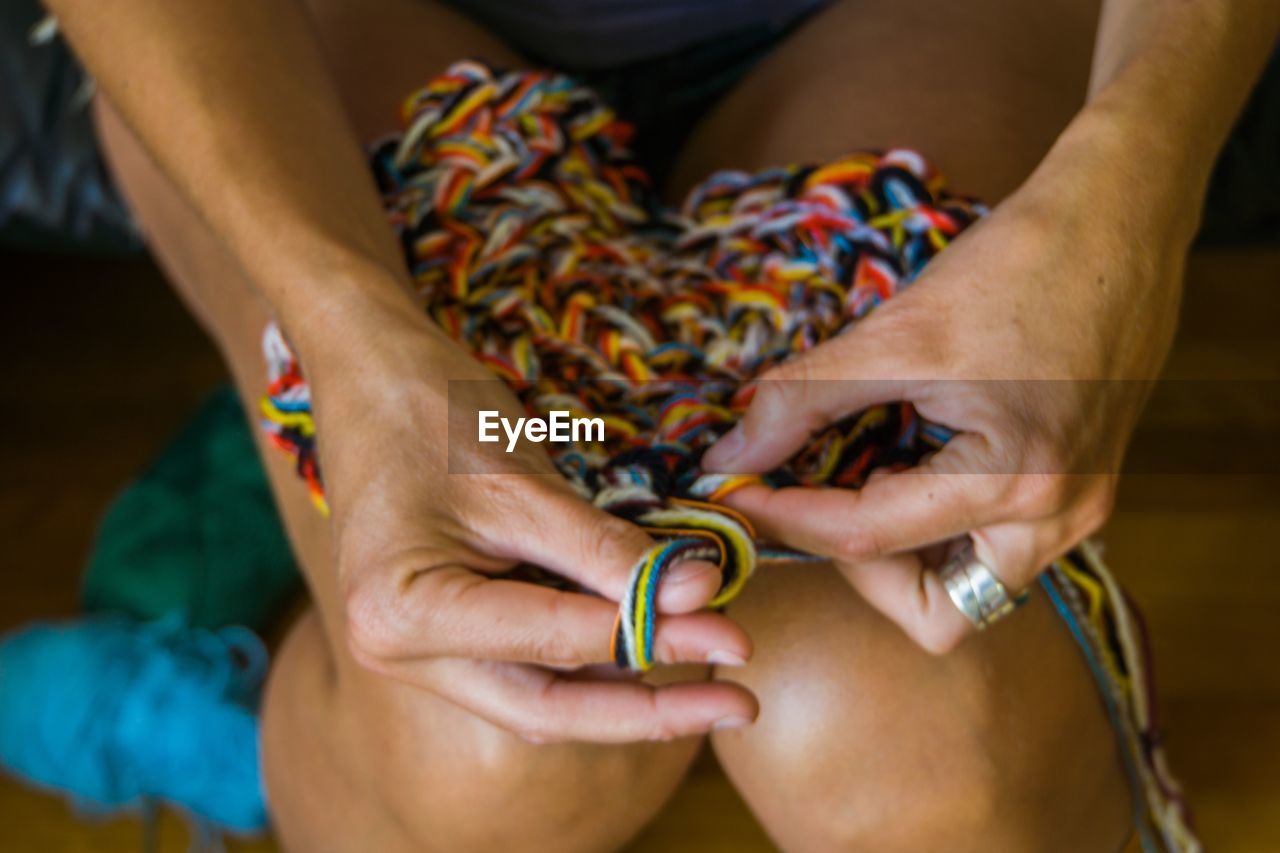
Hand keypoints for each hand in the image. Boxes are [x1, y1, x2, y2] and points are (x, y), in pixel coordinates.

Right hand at [291, 290, 756, 741]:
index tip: (733, 633)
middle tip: (739, 702)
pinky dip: (594, 657)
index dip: (652, 640)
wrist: (372, 375)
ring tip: (712, 677)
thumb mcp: (525, 484)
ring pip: (542, 696)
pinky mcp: (445, 635)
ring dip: (626, 687)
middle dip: (648, 710)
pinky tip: (655, 644)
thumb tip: (702, 595)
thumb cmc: (433, 414)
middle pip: (546, 709)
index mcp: (402, 614)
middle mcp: (400, 652)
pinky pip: (529, 663)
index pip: (553, 644)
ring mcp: (419, 651)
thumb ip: (607, 551)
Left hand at [702, 125, 1190, 652]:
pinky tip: (913, 463)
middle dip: (860, 568)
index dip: (785, 519)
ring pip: (967, 590)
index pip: (868, 538)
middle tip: (818, 500)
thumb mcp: (895, 334)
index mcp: (1016, 482)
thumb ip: (803, 401)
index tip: (731, 494)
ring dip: (902, 552)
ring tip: (865, 475)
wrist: (1118, 223)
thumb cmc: (1018, 267)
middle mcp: (1057, 519)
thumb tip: (729, 456)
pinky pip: (994, 548)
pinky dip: (938, 526)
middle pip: (933, 611)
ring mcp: (1079, 512)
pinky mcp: (1078, 492)